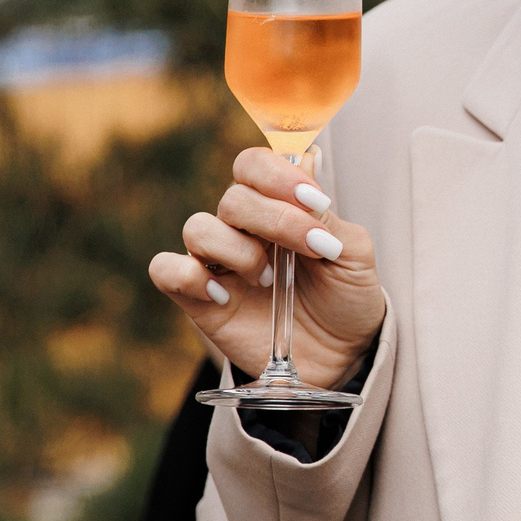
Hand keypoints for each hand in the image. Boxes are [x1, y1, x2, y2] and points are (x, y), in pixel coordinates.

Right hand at [150, 148, 387, 388]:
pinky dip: (190, 276)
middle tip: (312, 248)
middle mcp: (242, 229)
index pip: (253, 165)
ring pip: (198, 228)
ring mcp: (217, 263)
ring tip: (268, 281)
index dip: (277, 175)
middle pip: (232, 198)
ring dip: (239, 252)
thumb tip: (308, 168)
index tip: (314, 201)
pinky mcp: (198, 299)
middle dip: (276, 220)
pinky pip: (166, 269)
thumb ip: (327, 215)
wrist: (341, 356)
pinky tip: (225, 296)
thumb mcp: (353, 254)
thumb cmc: (346, 297)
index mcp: (277, 206)